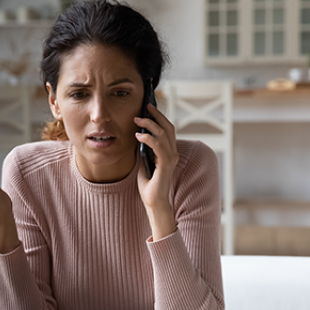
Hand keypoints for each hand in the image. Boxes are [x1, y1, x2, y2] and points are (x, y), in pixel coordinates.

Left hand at [134, 104, 178, 239]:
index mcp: (169, 151)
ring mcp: (171, 158)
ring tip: (137, 120)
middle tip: (145, 107)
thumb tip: (137, 135)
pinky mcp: (166, 164)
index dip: (159, 117)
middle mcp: (173, 153)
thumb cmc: (149, 184)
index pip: (167, 129)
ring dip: (149, 124)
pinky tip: (138, 136)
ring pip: (163, 134)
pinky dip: (148, 138)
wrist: (153, 202)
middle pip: (168, 127)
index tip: (148, 108)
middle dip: (157, 115)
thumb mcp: (144, 161)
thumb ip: (144, 149)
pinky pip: (158, 146)